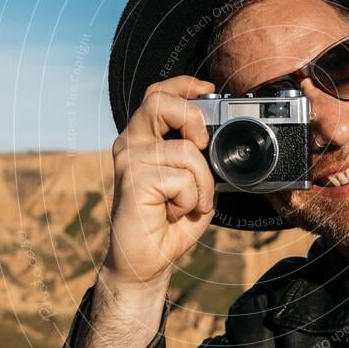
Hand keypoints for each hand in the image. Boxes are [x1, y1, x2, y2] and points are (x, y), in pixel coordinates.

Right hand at [103, 75, 215, 285]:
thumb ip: (201, 156)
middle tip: (203, 144)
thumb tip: (220, 137)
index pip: (158, 94)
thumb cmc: (170, 221)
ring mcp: (128, 160)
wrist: (147, 261)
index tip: (207, 90)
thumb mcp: (194, 181)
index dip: (183, 86)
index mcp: (144, 138)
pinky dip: (190, 198)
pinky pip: (182, 177)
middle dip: (192, 117)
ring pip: (185, 150)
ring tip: (187, 202)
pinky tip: (173, 212)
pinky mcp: (133, 180)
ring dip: (201, 183)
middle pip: (160, 102)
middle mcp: (131, 144)